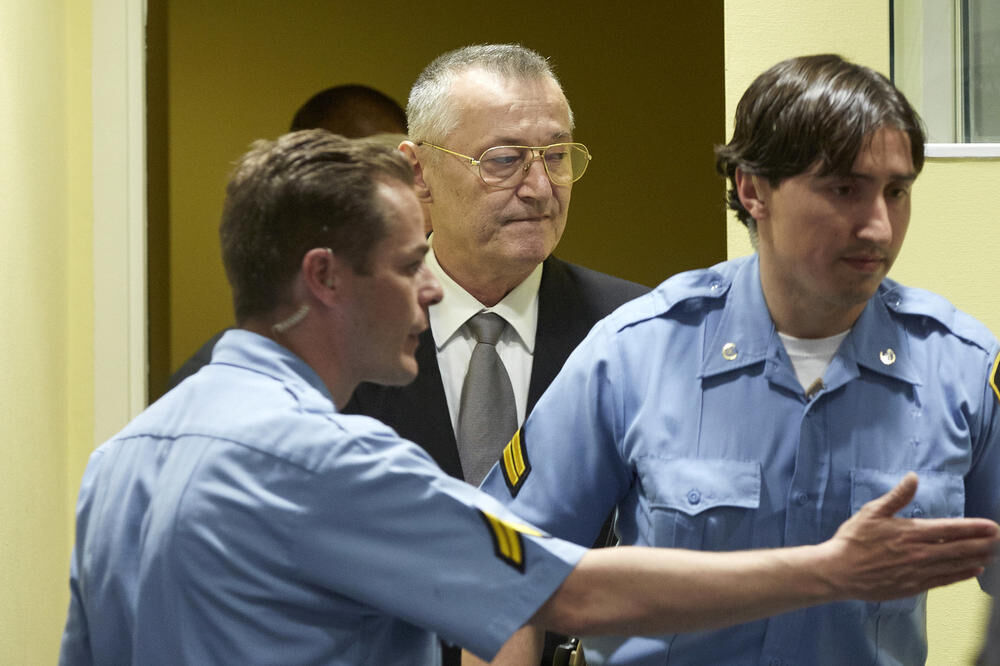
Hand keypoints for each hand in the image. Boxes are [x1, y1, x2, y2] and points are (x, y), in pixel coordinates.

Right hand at [818, 472, 998, 600]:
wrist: (839, 571)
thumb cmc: (853, 540)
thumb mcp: (871, 512)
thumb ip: (896, 496)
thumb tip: (913, 477)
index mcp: (910, 532)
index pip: (950, 529)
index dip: (974, 528)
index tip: (992, 526)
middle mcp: (919, 553)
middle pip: (959, 548)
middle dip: (983, 543)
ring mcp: (918, 571)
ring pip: (955, 564)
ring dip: (978, 558)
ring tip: (994, 553)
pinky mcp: (913, 586)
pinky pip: (944, 580)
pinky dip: (961, 575)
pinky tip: (973, 570)